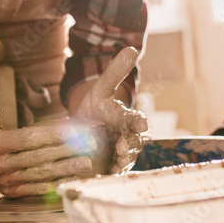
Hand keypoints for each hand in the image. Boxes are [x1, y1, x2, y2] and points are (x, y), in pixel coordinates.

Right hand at [0, 77, 96, 196]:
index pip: (28, 139)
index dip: (51, 134)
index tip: (74, 130)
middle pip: (38, 157)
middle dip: (66, 150)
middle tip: (90, 144)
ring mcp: (5, 181)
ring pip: (40, 174)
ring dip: (65, 169)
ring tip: (87, 162)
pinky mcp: (11, 192)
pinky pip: (36, 188)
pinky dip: (55, 184)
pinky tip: (72, 178)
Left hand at [73, 47, 148, 174]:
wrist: (83, 126)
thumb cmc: (97, 106)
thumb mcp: (102, 88)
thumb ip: (116, 71)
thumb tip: (132, 48)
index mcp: (126, 118)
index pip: (136, 119)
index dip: (138, 122)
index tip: (140, 124)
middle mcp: (127, 137)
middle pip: (135, 142)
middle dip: (131, 145)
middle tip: (125, 146)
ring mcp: (119, 152)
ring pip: (127, 159)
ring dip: (124, 160)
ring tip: (118, 160)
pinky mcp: (110, 165)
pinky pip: (114, 172)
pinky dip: (112, 173)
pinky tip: (106, 174)